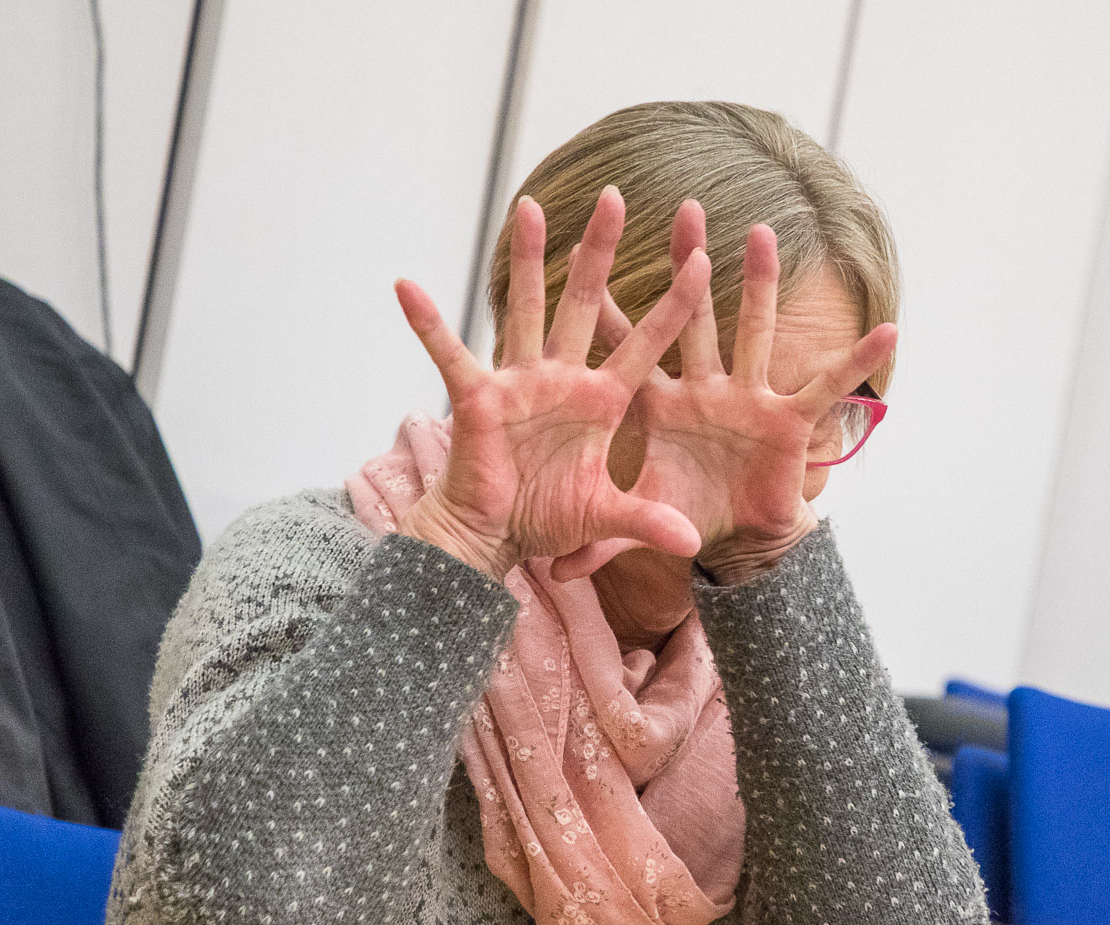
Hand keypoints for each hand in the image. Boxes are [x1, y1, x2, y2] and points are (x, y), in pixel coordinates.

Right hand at [390, 187, 712, 579]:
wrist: (494, 537)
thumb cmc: (547, 518)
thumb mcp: (607, 517)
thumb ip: (647, 520)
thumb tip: (690, 543)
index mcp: (602, 399)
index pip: (646, 341)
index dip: (673, 304)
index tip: (702, 259)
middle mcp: (563, 378)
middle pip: (584, 302)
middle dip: (598, 250)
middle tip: (614, 196)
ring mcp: (519, 383)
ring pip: (525, 308)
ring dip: (525, 259)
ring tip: (527, 204)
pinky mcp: (477, 399)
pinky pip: (449, 354)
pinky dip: (427, 323)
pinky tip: (406, 285)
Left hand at [549, 200, 896, 583]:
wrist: (739, 537)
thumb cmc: (689, 512)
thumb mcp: (638, 521)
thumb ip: (599, 537)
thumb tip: (557, 571)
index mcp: (662, 404)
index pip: (630, 348)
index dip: (611, 308)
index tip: (586, 257)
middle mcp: (705, 387)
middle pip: (694, 315)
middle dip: (691, 264)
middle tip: (685, 208)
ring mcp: (748, 397)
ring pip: (754, 331)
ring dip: (762, 285)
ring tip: (765, 234)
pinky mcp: (788, 420)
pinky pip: (825, 386)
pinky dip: (857, 361)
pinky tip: (888, 331)